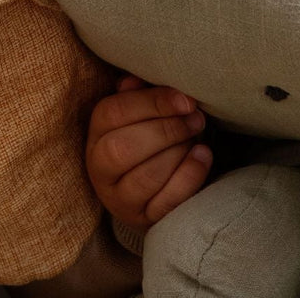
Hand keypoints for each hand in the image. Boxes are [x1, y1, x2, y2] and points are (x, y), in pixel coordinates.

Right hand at [86, 76, 212, 230]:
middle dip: (167, 130)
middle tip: (196, 119)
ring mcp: (119, 199)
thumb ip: (136, 92)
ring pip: (145, 178)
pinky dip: (189, 176)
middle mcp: (100, 169)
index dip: (152, 103)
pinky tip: (203, 155)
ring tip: (197, 136)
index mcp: (96, 133)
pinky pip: (166, 202)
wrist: (152, 183)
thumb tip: (135, 80)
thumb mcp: (138, 109)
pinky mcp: (144, 219)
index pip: (113, 113)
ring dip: (178, 152)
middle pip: (123, 149)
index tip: (185, 100)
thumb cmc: (147, 133)